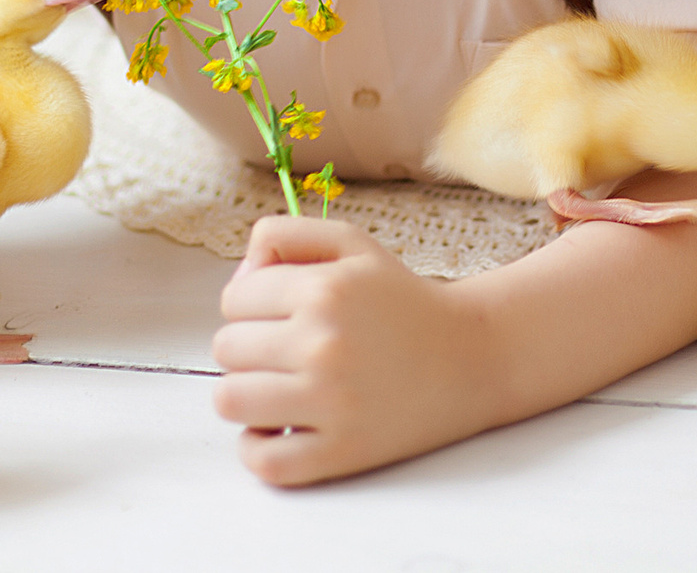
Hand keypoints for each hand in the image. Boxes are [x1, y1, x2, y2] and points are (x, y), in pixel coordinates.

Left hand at [210, 216, 500, 486]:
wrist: (471, 357)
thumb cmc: (400, 300)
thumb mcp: (351, 244)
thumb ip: (284, 235)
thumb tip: (238, 277)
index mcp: (324, 289)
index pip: (234, 298)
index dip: (251, 304)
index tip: (282, 314)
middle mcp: (324, 345)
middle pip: (226, 349)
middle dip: (249, 347)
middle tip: (286, 351)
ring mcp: (332, 403)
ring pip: (230, 401)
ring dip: (246, 395)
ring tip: (278, 388)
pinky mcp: (341, 453)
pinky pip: (262, 460)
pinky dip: (258, 447)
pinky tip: (282, 427)